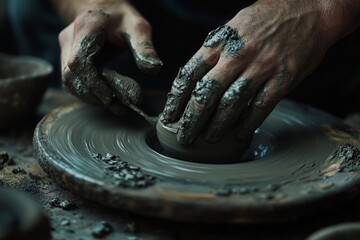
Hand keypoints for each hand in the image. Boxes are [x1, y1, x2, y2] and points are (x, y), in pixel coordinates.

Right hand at [58, 1, 161, 114]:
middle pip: (71, 75)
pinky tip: (105, 98)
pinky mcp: (67, 58)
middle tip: (118, 107)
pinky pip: (72, 80)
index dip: (92, 82)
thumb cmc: (120, 17)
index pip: (79, 61)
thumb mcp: (137, 27)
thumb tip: (154, 69)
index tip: (110, 97)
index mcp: (86, 28)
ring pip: (69, 81)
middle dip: (94, 95)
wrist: (102, 8)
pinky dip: (87, 92)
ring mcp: (65, 48)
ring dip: (90, 97)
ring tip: (115, 106)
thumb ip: (144, 47)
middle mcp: (69, 39)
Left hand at [161, 0, 359, 144]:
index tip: (170, 115)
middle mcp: (238, 53)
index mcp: (221, 39)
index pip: (190, 73)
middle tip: (184, 136)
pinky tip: (239, 134)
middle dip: (192, 119)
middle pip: (207, 93)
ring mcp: (262, 67)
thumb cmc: (268, 18)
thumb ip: (215, 50)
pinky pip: (261, 107)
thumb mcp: (234, 25)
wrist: (312, 9)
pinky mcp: (283, 78)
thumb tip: (196, 77)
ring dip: (217, 126)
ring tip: (208, 138)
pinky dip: (248, 124)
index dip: (176, 99)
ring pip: (231, 104)